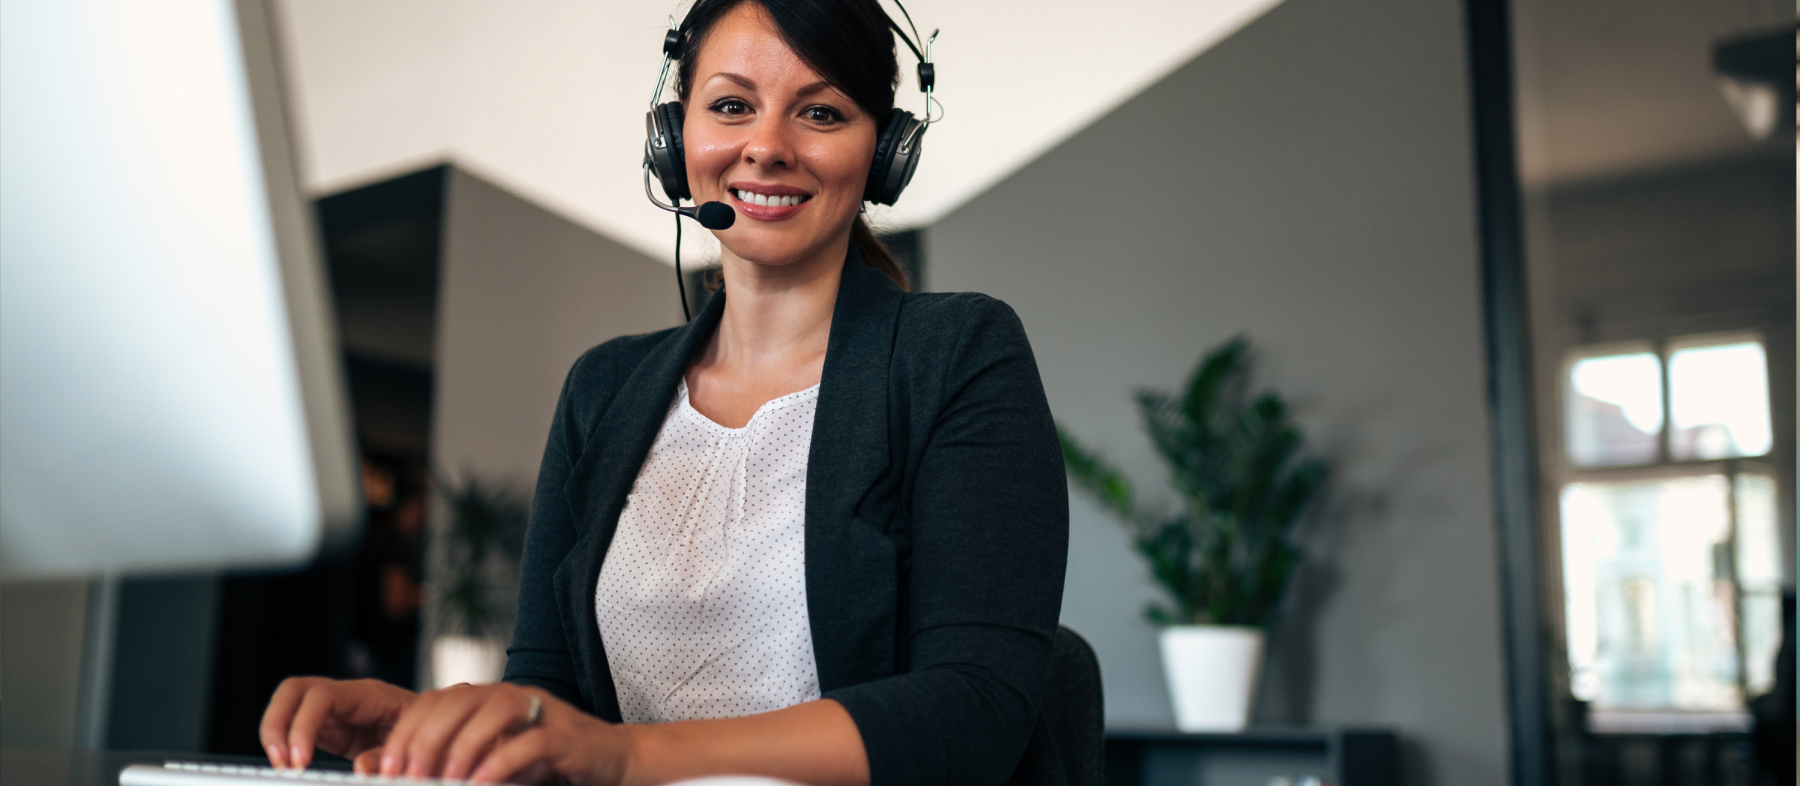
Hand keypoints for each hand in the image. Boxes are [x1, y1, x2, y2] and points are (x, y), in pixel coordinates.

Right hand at [260, 677, 417, 769]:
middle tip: (282, 762)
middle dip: (277, 724)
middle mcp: (345, 696)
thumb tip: (361, 768)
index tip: (301, 761)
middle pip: (294, 690)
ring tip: (283, 766)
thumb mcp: (418, 743)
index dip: (304, 725)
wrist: (434, 731)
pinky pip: (293, 726)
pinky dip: (284, 744)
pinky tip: (292, 766)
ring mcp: (332, 710)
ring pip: (288, 704)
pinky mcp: (326, 727)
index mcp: (369, 694)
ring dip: (275, 733)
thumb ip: (390, 755)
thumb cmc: (429, 730)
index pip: (322, 696)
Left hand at [378, 682, 631, 784]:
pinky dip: (503, 762)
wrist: (609, 760)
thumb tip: (400, 775)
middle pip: (459, 702)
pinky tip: (483, 783)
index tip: (386, 768)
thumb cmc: (545, 764)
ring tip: (445, 781)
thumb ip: (454, 765)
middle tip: (409, 776)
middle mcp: (512, 697)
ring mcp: (542, 712)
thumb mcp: (492, 761)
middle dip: (425, 741)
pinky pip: (531, 742)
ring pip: (495, 712)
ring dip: (463, 747)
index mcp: (488, 699)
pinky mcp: (567, 736)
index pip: (435, 701)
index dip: (405, 732)